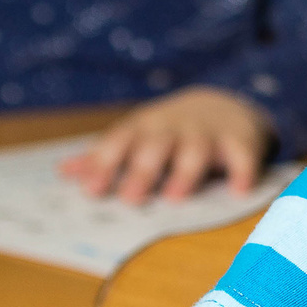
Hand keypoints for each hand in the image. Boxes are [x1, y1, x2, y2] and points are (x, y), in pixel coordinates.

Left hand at [61, 86, 272, 201]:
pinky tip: (239, 191)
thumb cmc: (171, 131)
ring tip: (176, 197)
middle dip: (142, 171)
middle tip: (130, 198)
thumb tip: (64, 172)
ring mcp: (209, 133)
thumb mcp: (138, 136)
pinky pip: (243, 155)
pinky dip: (242, 171)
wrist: (225, 107)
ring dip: (185, 172)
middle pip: (156, 146)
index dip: (105, 164)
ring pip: (196, 149)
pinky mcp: (241, 141)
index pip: (120, 142)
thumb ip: (106, 155)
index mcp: (145, 128)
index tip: (92, 190)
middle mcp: (174, 128)